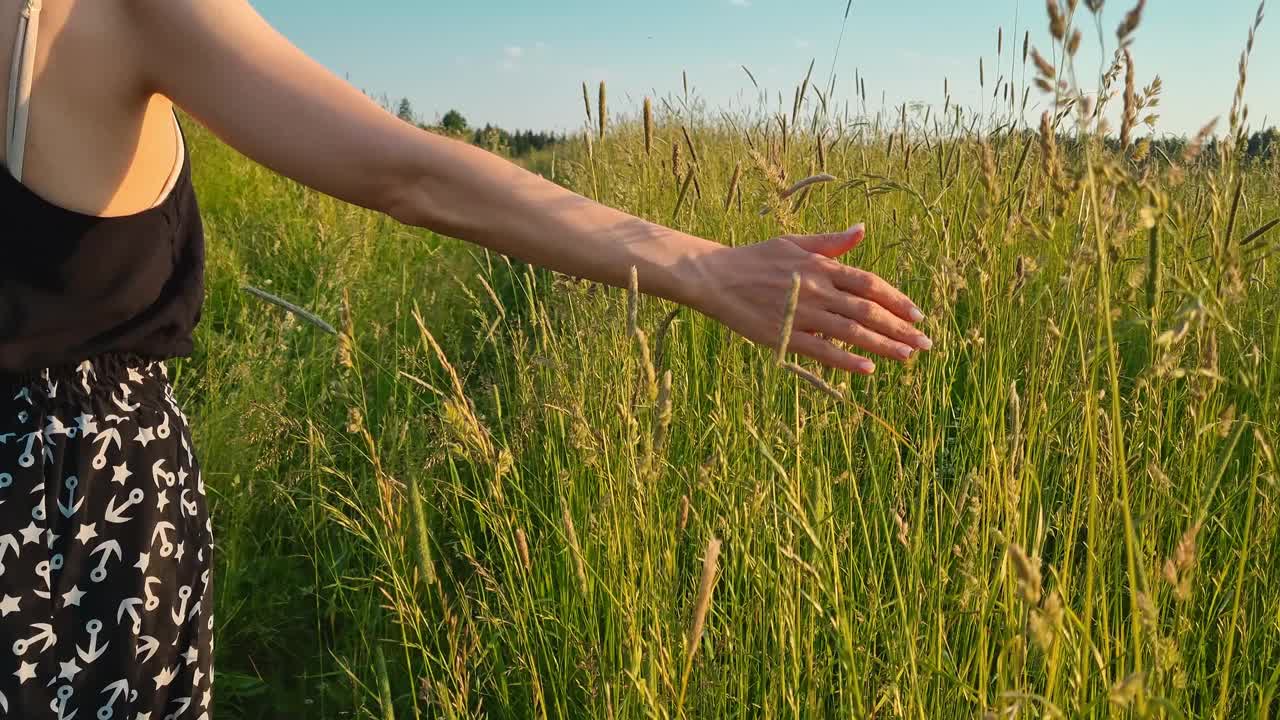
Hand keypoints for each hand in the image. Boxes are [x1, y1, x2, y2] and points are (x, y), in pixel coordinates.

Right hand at [695, 224, 930, 373]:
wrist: (715, 276)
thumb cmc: (755, 258)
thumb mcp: (794, 242)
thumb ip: (830, 242)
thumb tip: (862, 230)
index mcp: (821, 266)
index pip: (870, 284)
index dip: (897, 299)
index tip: (918, 315)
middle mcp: (818, 290)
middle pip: (868, 310)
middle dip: (900, 328)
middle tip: (925, 344)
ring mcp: (803, 313)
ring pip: (852, 332)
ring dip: (883, 345)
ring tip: (908, 357)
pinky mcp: (786, 335)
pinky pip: (823, 351)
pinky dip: (847, 360)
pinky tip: (868, 369)